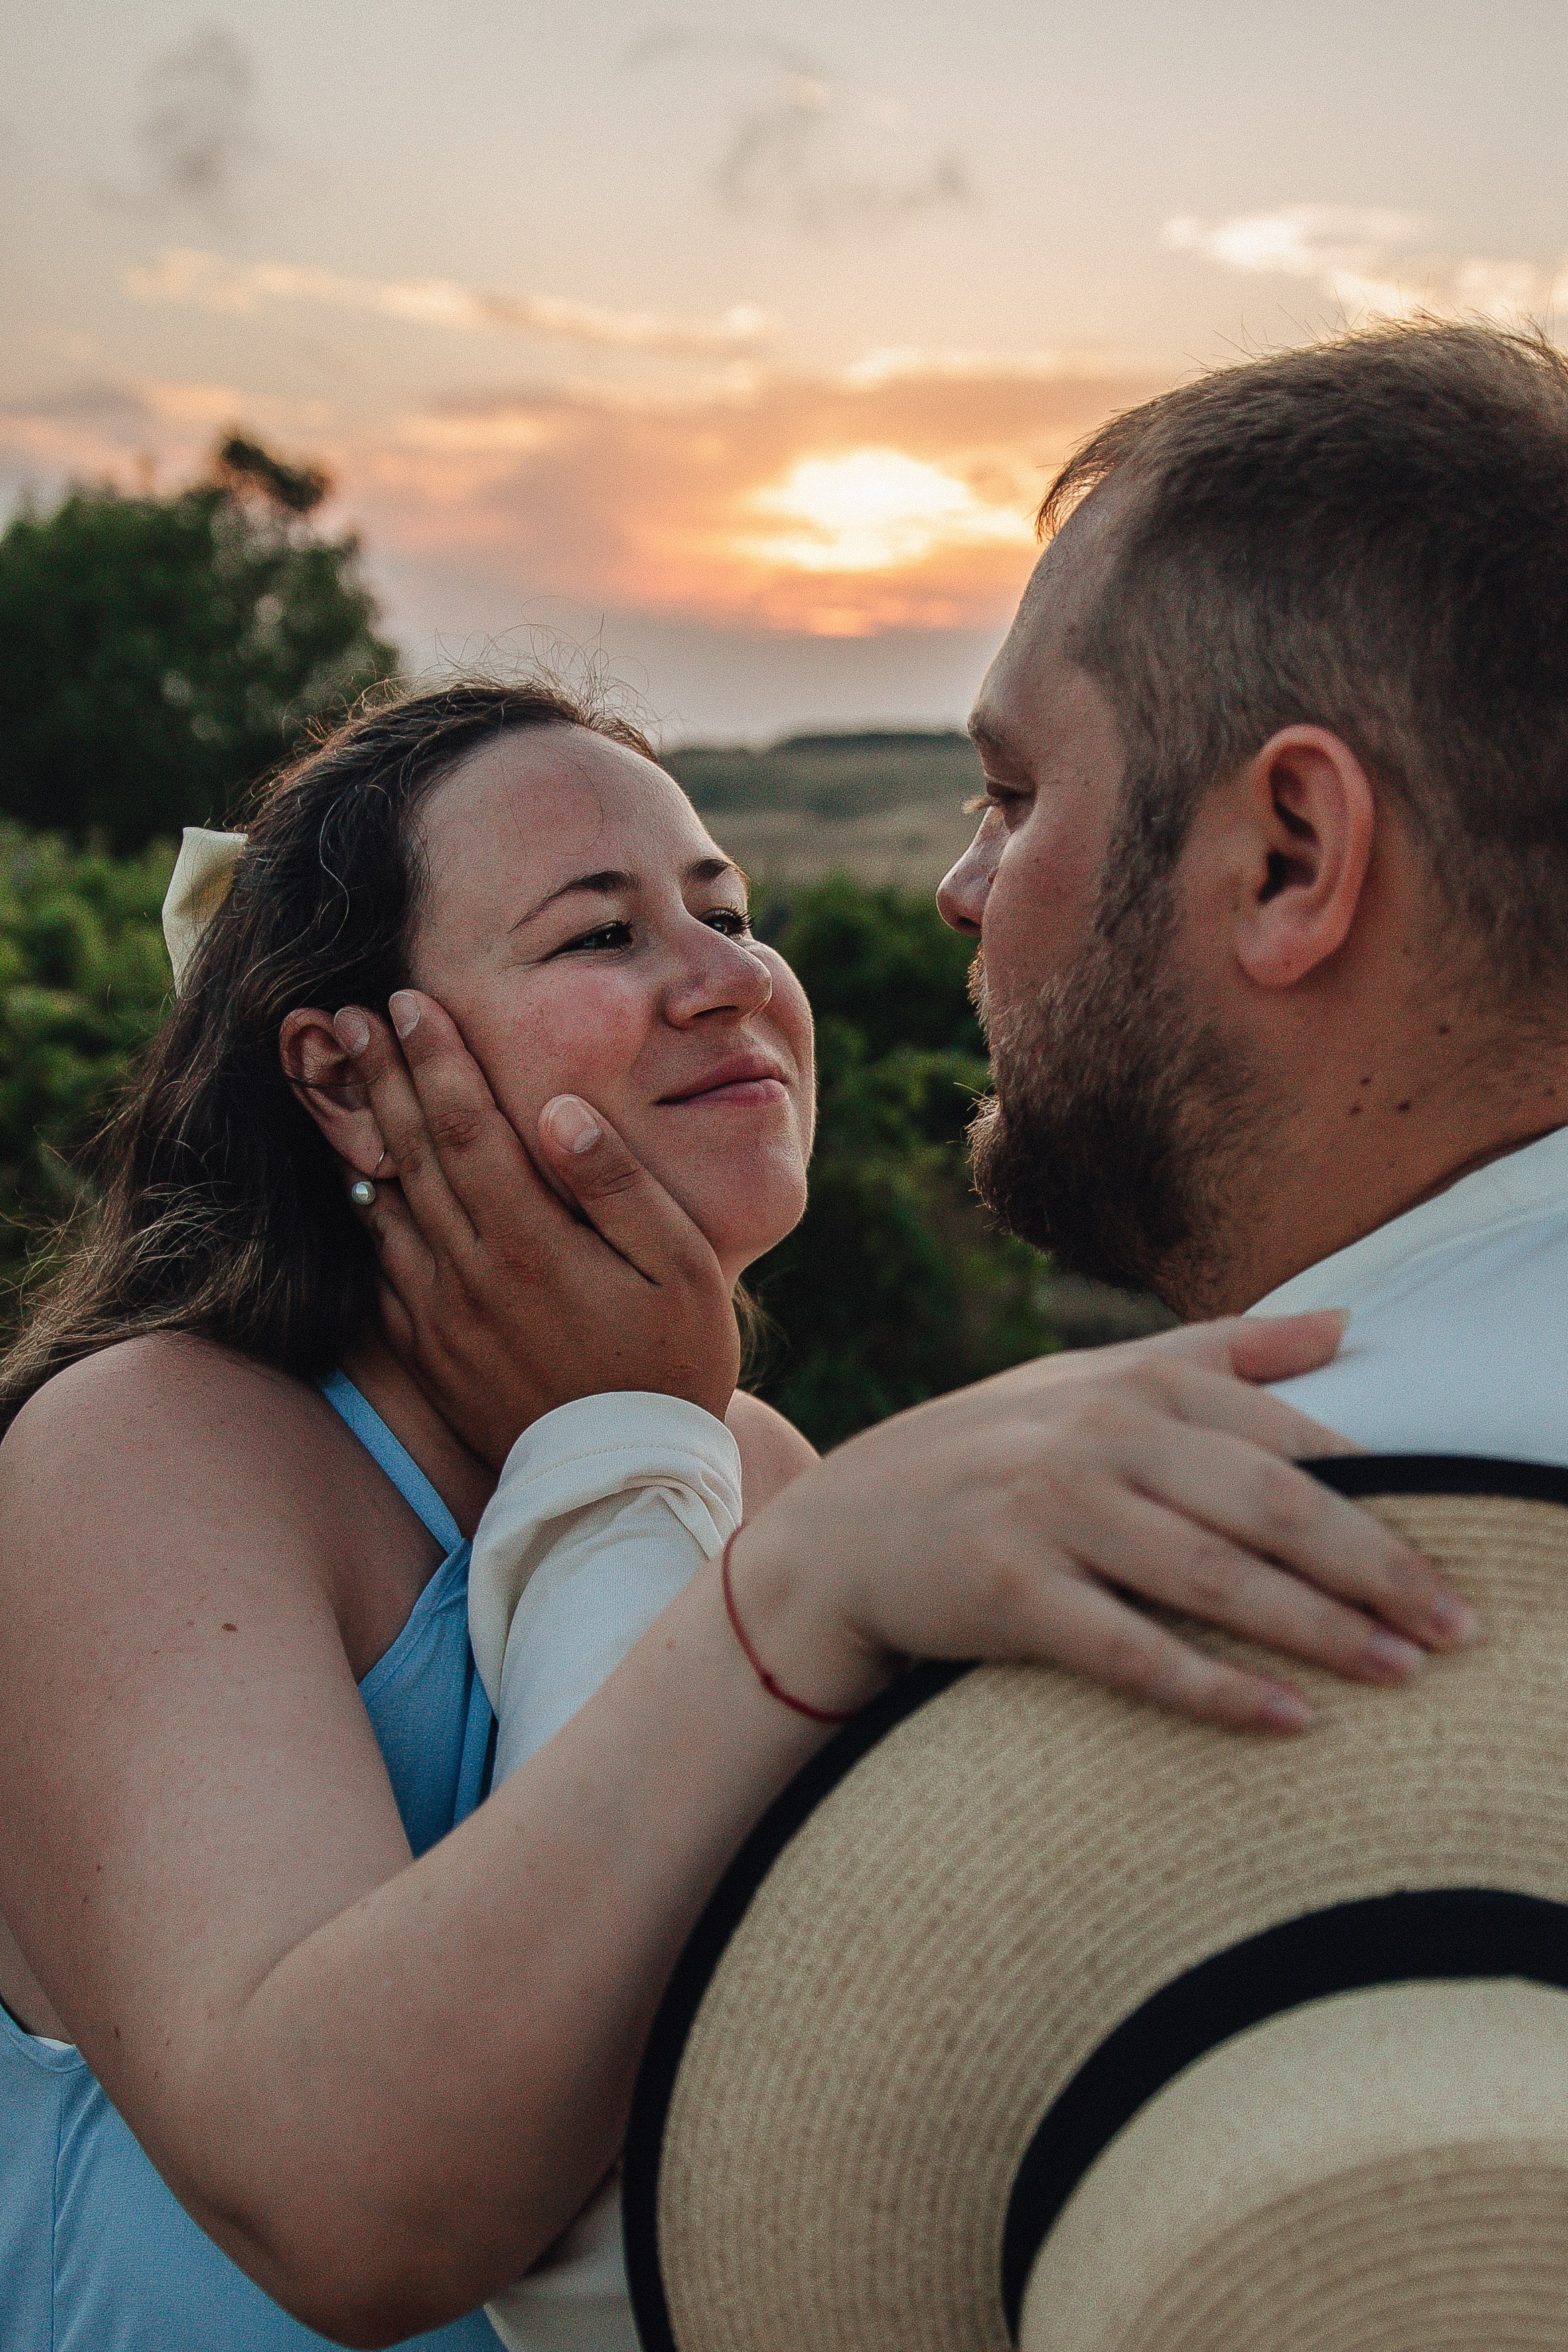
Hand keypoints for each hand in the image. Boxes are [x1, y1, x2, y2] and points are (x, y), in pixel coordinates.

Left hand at [334, 993, 739, 1465]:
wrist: (625, 1481)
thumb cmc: (672, 1362)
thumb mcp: (680, 1267)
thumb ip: (618, 1184)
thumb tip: (559, 1108)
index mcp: (531, 1241)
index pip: (466, 1126)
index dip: (433, 1058)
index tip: (406, 1000)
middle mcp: (470, 1273)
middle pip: (411, 1153)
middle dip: (379, 1074)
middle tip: (342, 1013)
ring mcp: (441, 1315)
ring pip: (384, 1205)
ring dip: (358, 1132)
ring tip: (334, 1076)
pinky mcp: (428, 1352)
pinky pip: (382, 1267)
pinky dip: (365, 1212)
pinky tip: (358, 1179)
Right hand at [727, 1311, 1478, 1733]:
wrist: (842, 1529)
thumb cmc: (990, 1454)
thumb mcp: (1093, 1383)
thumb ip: (1221, 1353)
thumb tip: (1345, 1325)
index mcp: (1135, 1383)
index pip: (1286, 1438)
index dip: (1382, 1494)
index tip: (1461, 1542)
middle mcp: (1099, 1438)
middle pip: (1269, 1505)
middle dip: (1375, 1567)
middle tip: (1461, 1624)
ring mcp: (1051, 1513)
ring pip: (1213, 1577)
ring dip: (1320, 1629)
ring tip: (1405, 1671)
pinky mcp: (1009, 1593)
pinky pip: (1132, 1650)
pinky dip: (1215, 1688)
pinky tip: (1289, 1719)